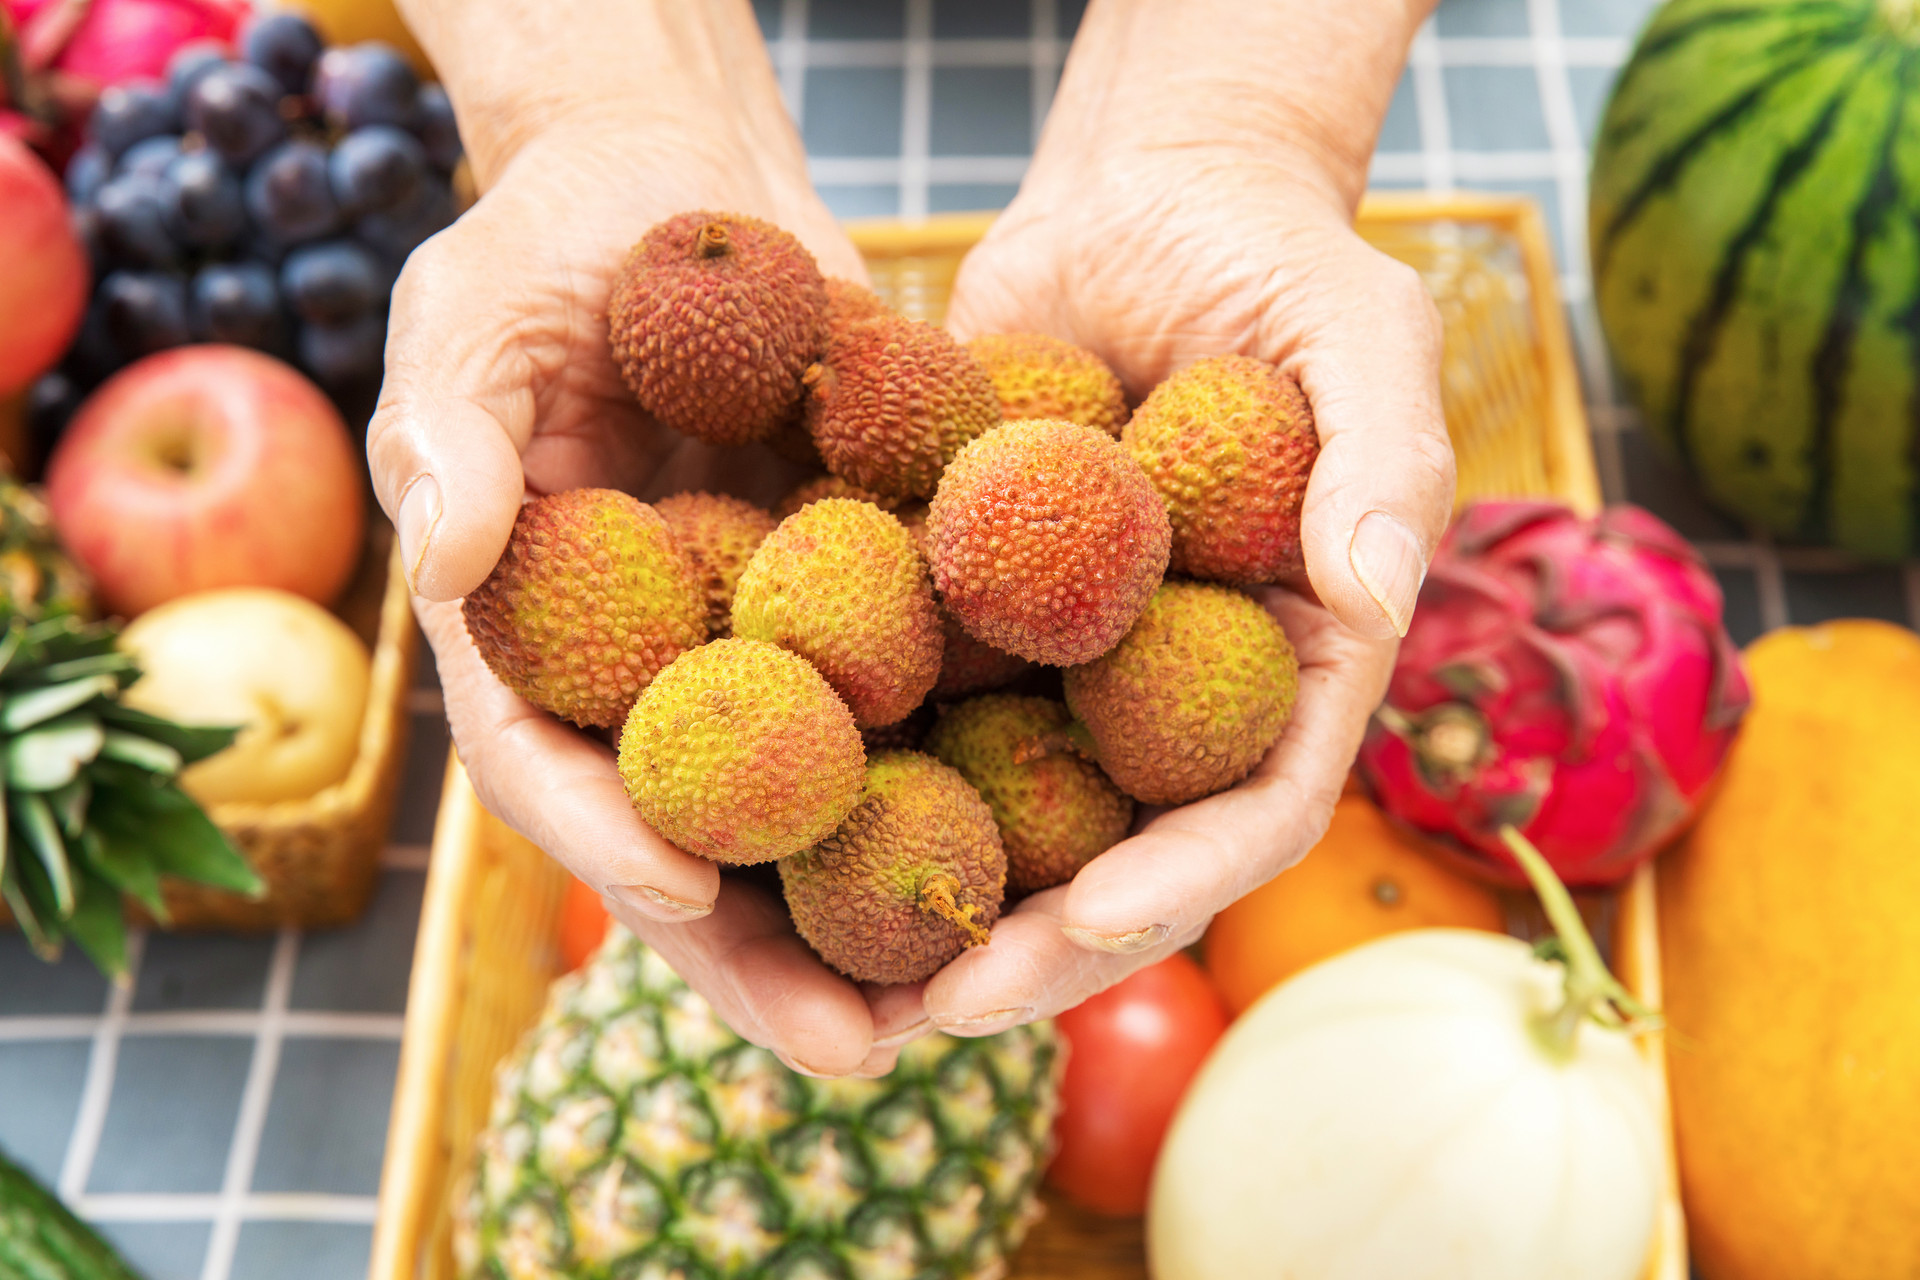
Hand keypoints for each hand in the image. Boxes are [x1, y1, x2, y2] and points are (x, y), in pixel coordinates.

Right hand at [370, 0, 922, 1076]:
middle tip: (857, 1052)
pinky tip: (1047, 859)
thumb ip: (450, 427)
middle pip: (692, 841)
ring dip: (876, 918)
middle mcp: (643, 672)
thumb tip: (445, 553)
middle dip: (761, 958)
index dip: (601, 840)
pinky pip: (905, 716)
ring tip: (968, 1010)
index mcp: (526, 634)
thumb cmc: (551, 239)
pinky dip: (958, 790)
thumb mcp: (474, 309)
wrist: (684, 186)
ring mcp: (751, 653)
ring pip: (810, 816)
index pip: (545, 766)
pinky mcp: (854, 609)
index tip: (678, 899)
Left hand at [924, 0, 1453, 1032]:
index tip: (1084, 919)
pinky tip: (780, 830)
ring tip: (841, 971)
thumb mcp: (1363, 333)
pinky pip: (927, 715)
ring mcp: (1079, 664)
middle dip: (1040, 945)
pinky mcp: (982, 617)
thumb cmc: (1278, 251)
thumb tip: (1374, 594)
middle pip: (1123, 858)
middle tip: (935, 1008)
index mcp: (1293, 662)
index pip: (1254, 810)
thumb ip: (1385, 460)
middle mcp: (1183, 689)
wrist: (1149, 192)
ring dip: (938, 902)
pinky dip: (867, 779)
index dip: (1181, 882)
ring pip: (1014, 820)